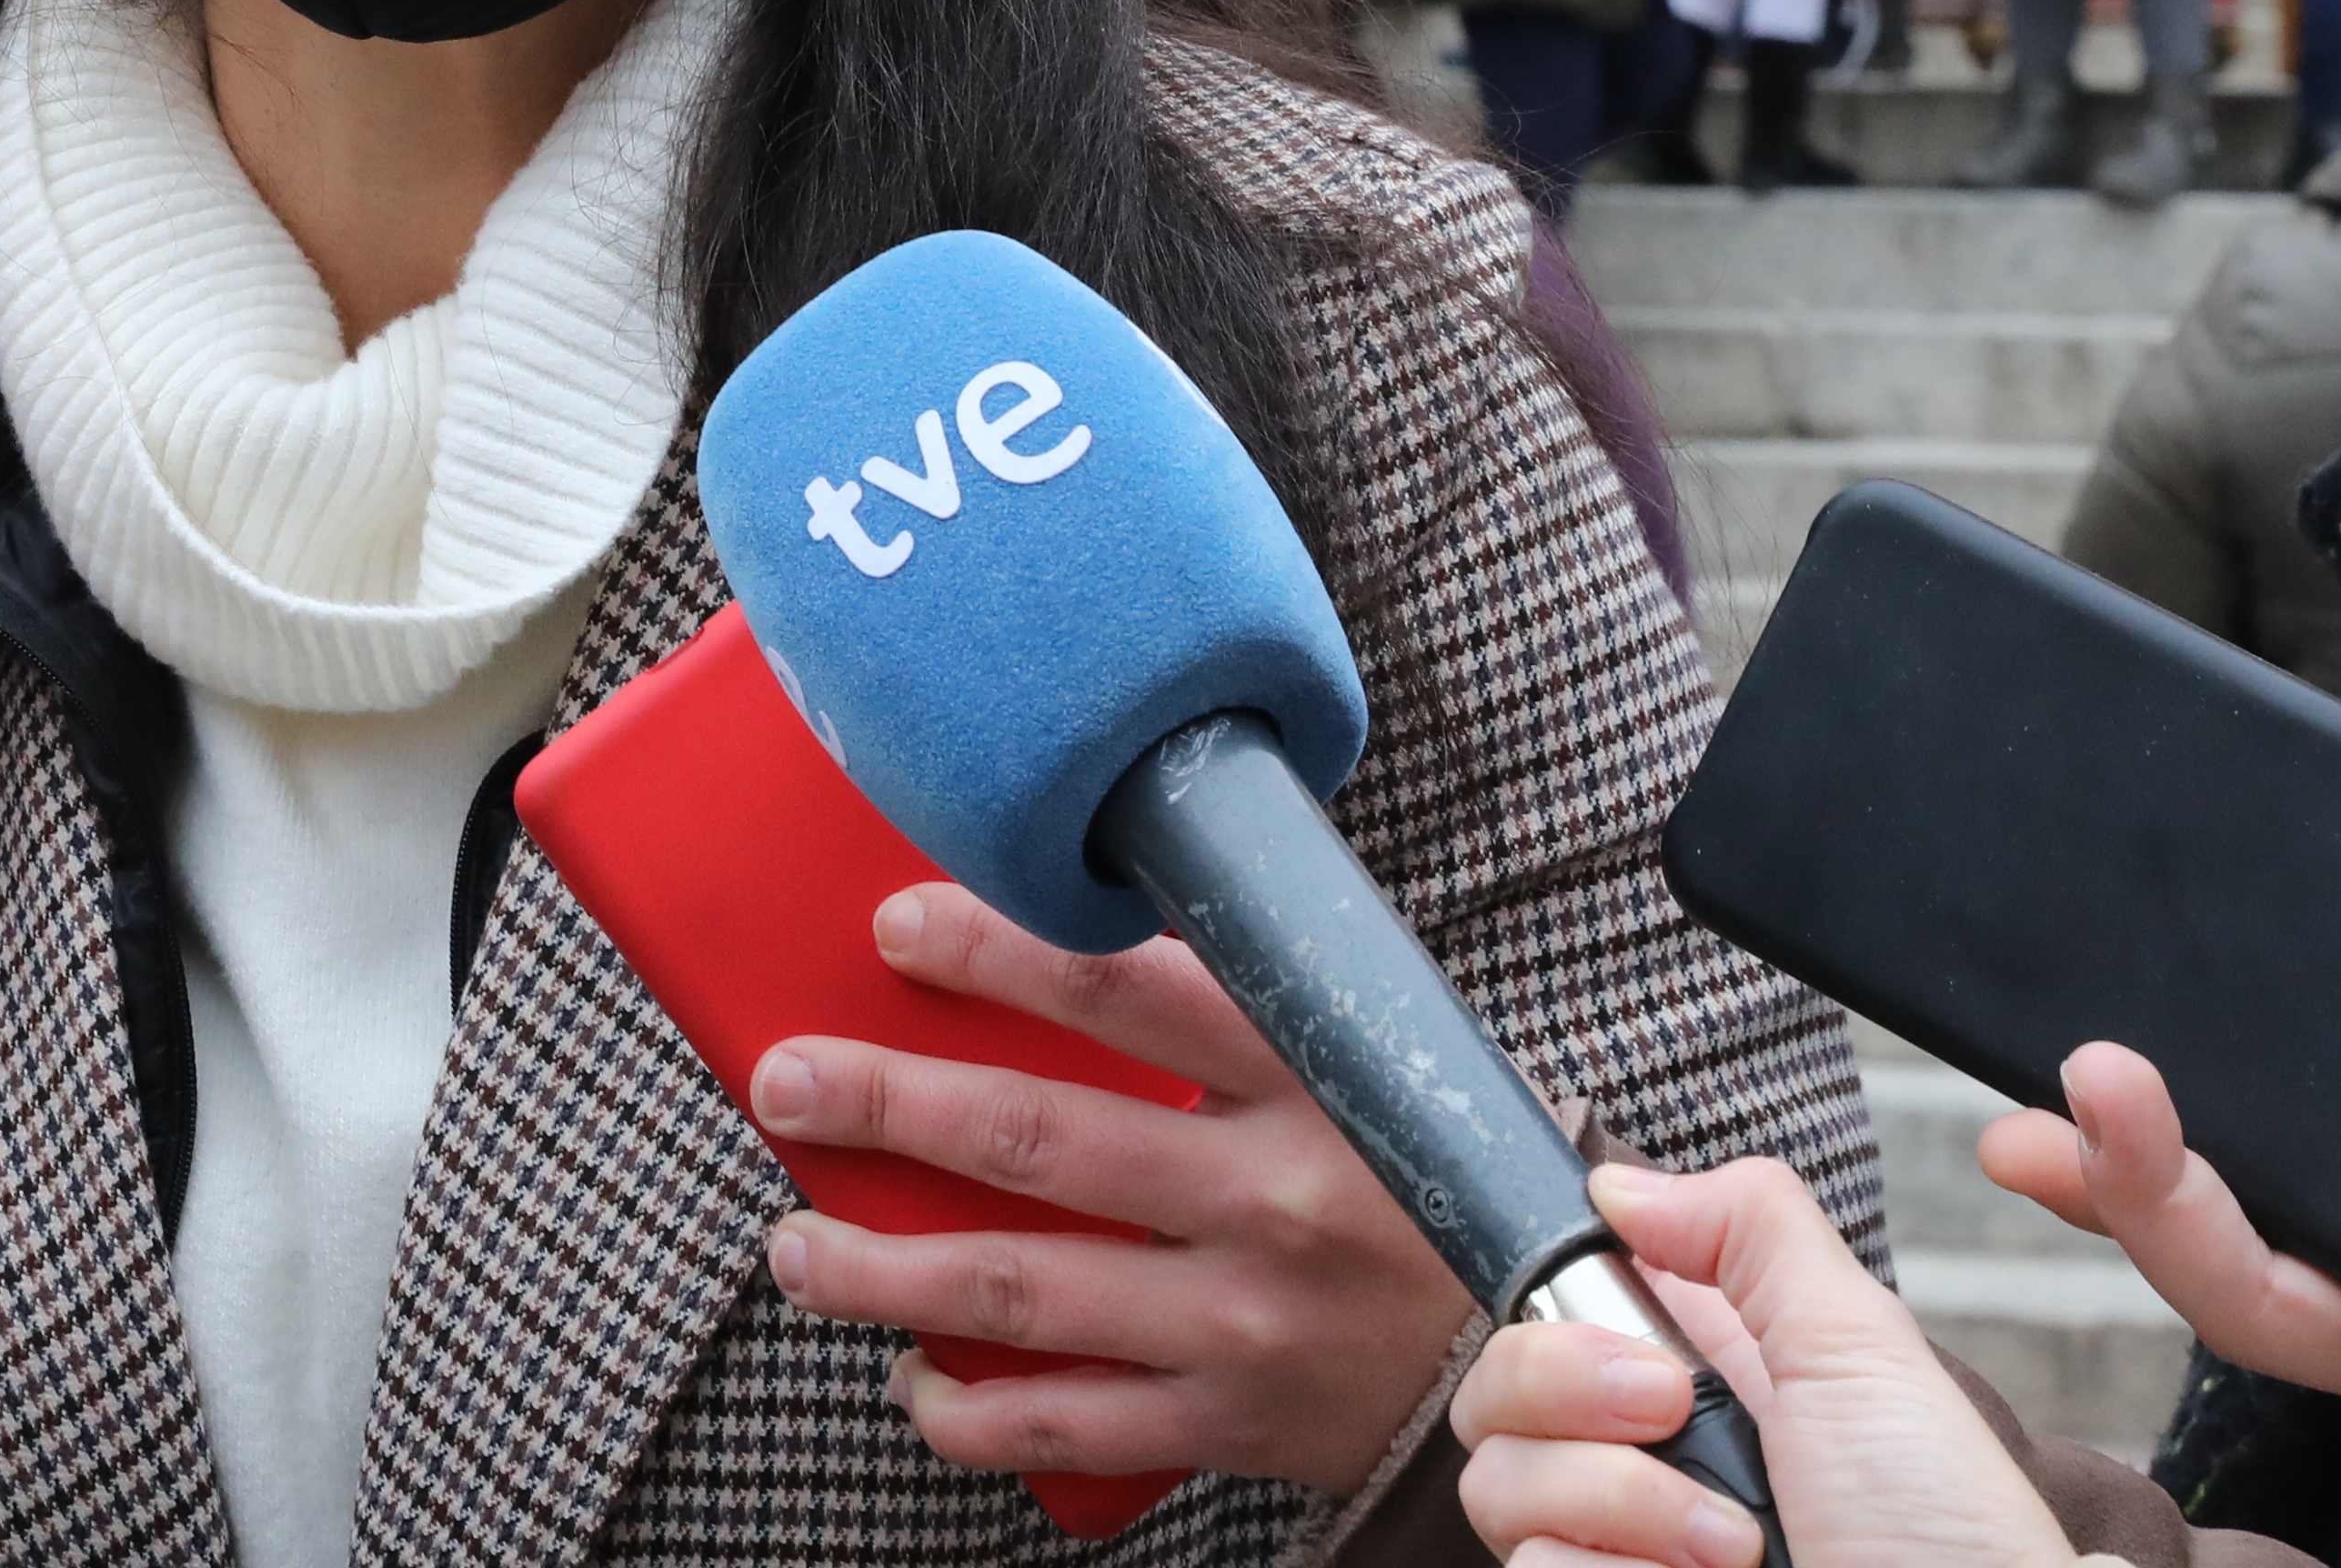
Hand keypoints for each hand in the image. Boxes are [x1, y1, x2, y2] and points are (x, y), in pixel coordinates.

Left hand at [753, 880, 1475, 1492]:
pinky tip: (909, 1377)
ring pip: (1019, 1293)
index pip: (1128, 990)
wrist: (1555, 1352)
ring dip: (882, 1267)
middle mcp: (1270, 1198)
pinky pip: (1067, 1425)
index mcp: (1312, 1077)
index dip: (998, 951)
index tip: (893, 928)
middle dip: (887, 1105)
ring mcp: (1243, 1323)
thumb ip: (1249, 999)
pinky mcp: (1230, 1426)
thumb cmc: (1435, 1174)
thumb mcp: (1376, 1053)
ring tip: (794, 1245)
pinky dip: (967, 1410)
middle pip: (1039, 1138)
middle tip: (785, 1083)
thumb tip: (1081, 914)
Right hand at [1451, 1157, 2067, 1567]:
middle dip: (1571, 1386)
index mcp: (1700, 1377)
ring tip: (1733, 1545)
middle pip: (1492, 1391)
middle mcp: (1645, 1462)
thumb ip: (1750, 1228)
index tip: (1633, 1326)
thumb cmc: (1944, 1527)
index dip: (1561, 1307)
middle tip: (1672, 1412)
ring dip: (1623, 1504)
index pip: (1548, 1312)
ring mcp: (1621, 1549)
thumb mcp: (1860, 1343)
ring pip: (1498, 1487)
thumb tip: (1619, 1182)